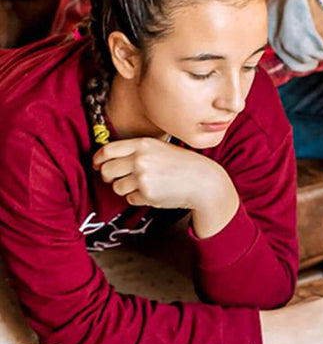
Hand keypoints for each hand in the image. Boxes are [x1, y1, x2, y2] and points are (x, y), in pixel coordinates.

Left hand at [94, 137, 237, 237]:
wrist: (203, 181)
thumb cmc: (182, 165)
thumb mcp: (159, 148)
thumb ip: (136, 151)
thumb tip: (109, 160)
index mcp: (142, 144)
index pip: (107, 151)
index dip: (98, 160)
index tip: (98, 165)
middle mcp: (139, 159)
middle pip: (107, 170)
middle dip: (108, 177)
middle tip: (115, 180)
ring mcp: (142, 177)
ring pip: (117, 187)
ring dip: (126, 189)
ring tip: (143, 186)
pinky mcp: (147, 194)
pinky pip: (131, 199)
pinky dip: (138, 198)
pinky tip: (153, 193)